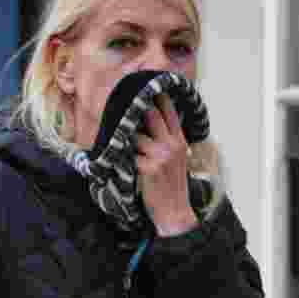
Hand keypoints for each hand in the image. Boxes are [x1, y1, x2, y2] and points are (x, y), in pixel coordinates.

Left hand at [133, 95, 197, 236]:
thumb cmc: (173, 186)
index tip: (147, 86)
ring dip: (127, 137)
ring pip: (136, 135)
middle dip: (138, 107)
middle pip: (152, 115)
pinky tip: (119, 158)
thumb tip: (151, 122)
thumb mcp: (178, 159)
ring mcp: (160, 156)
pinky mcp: (148, 168)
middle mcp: (172, 145)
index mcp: (180, 142)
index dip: (158, 97)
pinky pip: (129, 154)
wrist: (174, 211)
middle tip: (124, 99)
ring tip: (118, 137)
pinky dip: (123, 156)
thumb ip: (169, 140)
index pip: (170, 112)